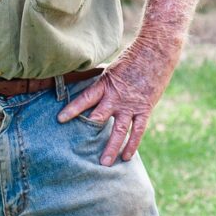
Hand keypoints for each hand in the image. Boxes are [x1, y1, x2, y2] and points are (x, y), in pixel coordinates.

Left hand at [57, 47, 173, 165]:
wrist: (155, 52)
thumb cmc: (131, 58)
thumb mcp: (111, 68)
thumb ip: (101, 82)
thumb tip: (87, 88)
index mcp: (104, 84)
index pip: (85, 98)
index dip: (72, 109)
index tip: (60, 120)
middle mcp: (116, 97)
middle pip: (99, 117)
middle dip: (88, 131)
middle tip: (78, 148)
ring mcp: (130, 104)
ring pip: (119, 129)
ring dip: (111, 147)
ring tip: (104, 163)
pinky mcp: (145, 109)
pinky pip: (138, 130)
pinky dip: (132, 144)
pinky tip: (127, 156)